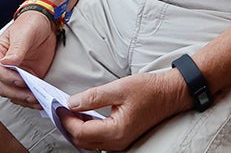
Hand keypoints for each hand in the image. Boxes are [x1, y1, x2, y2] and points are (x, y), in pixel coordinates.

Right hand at [0, 13, 59, 105]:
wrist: (44, 25)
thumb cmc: (31, 24)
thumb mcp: (25, 33)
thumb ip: (17, 48)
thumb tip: (7, 63)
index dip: (7, 77)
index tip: (22, 80)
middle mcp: (1, 67)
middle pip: (3, 87)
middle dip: (17, 93)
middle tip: (32, 95)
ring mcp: (13, 75)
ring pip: (12, 94)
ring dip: (25, 100)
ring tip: (39, 101)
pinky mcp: (25, 80)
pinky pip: (24, 94)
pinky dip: (32, 100)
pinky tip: (42, 101)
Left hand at [64, 67, 189, 150]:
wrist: (171, 93)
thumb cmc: (150, 90)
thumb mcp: (119, 88)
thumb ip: (93, 97)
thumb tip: (71, 103)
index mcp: (116, 131)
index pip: (81, 132)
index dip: (66, 120)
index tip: (59, 106)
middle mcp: (117, 142)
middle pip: (83, 141)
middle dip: (69, 126)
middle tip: (61, 109)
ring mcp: (121, 142)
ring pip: (90, 142)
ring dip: (78, 129)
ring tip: (71, 112)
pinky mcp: (123, 138)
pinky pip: (99, 139)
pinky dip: (88, 130)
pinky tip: (86, 116)